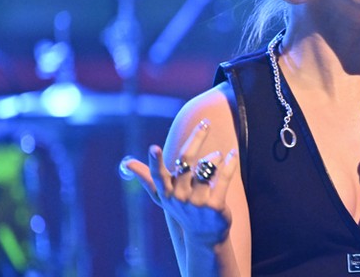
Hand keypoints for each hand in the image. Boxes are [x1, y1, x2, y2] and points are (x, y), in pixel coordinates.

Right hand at [123, 120, 237, 244]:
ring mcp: (198, 202)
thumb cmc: (181, 209)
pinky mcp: (215, 206)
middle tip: (206, 122)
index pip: (158, 175)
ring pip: (207, 168)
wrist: (203, 235)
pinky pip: (224, 178)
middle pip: (187, 161)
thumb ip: (147, 177)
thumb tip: (126, 163)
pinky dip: (230, 163)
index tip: (153, 148)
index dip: (155, 162)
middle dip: (196, 138)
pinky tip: (233, 154)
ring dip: (215, 157)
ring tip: (219, 155)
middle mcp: (180, 196)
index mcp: (166, 192)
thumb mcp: (163, 195)